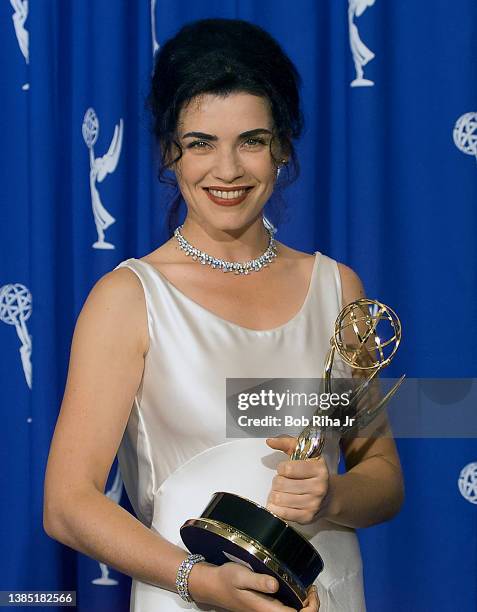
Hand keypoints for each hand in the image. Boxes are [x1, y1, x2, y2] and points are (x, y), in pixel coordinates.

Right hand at [189, 561, 317, 610]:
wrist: (212, 585)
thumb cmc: (226, 579)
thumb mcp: (240, 575)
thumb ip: (259, 581)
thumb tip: (276, 585)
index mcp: (265, 610)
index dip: (309, 608)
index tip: (311, 591)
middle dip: (310, 606)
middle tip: (311, 587)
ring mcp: (266, 611)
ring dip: (304, 605)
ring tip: (307, 587)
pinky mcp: (265, 606)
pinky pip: (285, 609)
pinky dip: (295, 602)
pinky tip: (296, 588)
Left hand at [265, 436, 328, 524]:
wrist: (330, 496)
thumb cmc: (313, 473)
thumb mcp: (305, 453)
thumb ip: (287, 443)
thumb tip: (269, 441)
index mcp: (318, 469)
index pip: (287, 468)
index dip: (281, 468)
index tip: (286, 469)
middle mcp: (318, 487)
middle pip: (281, 483)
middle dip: (277, 481)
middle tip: (283, 481)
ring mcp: (313, 504)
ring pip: (279, 498)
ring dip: (275, 494)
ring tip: (281, 492)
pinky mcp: (307, 517)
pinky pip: (282, 513)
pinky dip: (276, 508)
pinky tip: (280, 503)